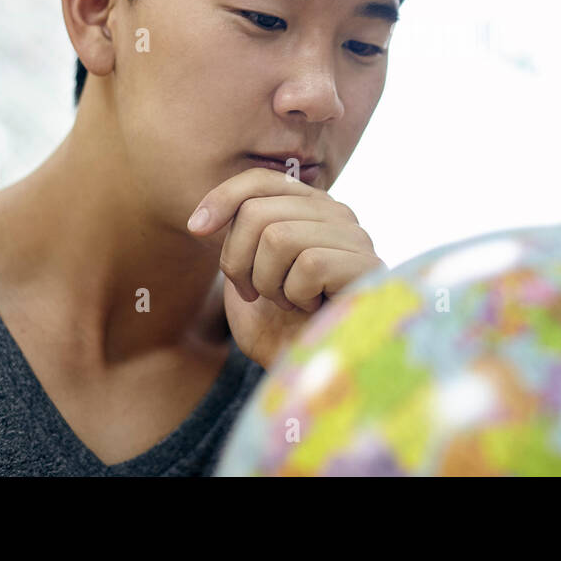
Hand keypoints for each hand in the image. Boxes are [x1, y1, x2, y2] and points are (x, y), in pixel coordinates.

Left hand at [187, 167, 384, 369]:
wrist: (318, 380)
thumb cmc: (284, 332)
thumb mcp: (249, 281)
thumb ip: (237, 241)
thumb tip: (204, 219)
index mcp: (309, 209)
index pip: (261, 180)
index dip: (222, 198)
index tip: (195, 229)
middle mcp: (337, 213)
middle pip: (257, 211)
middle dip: (238, 261)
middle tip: (254, 294)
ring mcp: (355, 237)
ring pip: (278, 236)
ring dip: (268, 282)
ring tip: (288, 302)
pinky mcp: (365, 264)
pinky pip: (307, 264)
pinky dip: (296, 296)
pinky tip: (311, 310)